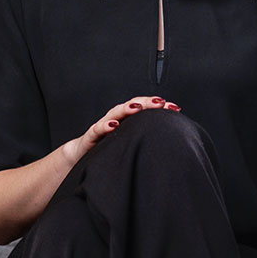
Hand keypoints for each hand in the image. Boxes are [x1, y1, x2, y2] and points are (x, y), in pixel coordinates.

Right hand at [61, 95, 180, 165]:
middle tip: (161, 102)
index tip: (175, 108)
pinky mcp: (92, 135)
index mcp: (129, 120)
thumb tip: (172, 143)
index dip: (160, 106)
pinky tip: (113, 126)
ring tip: (138, 107)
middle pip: (134, 105)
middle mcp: (118, 119)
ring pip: (117, 112)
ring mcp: (104, 125)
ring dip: (127, 108)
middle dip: (147, 102)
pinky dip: (105, 125)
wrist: (81, 154)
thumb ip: (146, 139)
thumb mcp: (131, 143)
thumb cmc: (109, 148)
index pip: (146, 108)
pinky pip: (98, 128)